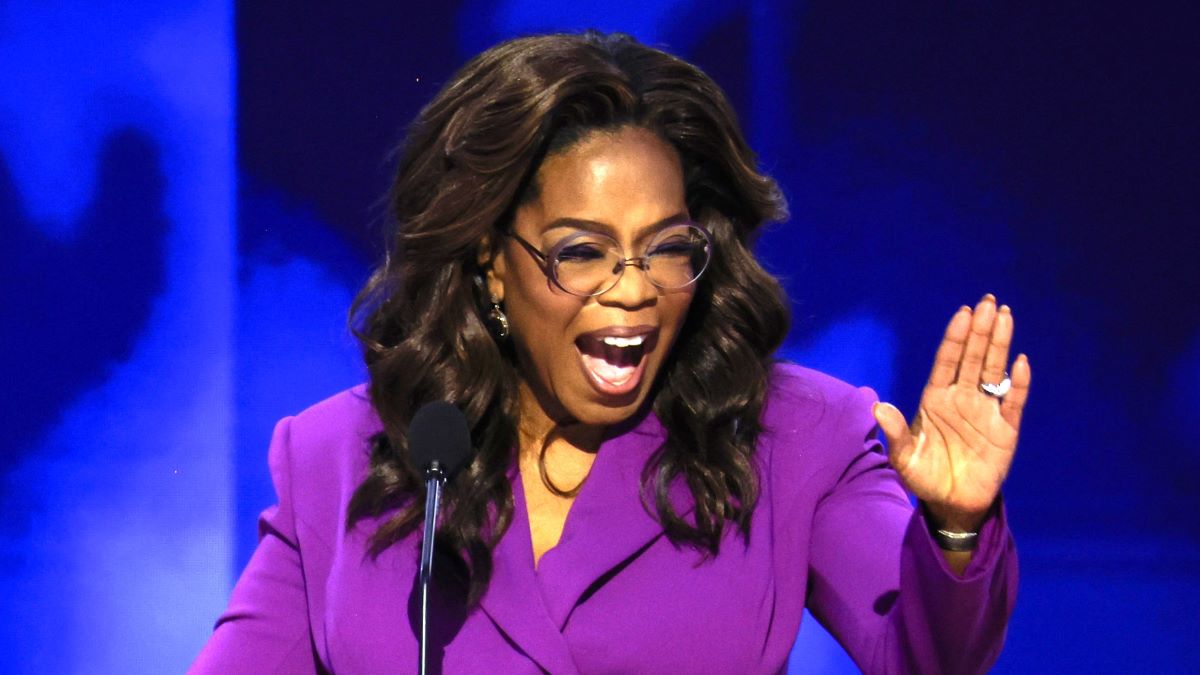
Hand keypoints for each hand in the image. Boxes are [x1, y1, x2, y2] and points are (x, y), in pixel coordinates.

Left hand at [872, 294, 1030, 531]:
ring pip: (994, 372)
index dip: (956, 337)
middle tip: (989, 301)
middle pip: (973, 358)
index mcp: (936, 399)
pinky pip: (1013, 403)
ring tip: (1006, 316)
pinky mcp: (1005, 431)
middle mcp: (962, 399)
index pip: (947, 361)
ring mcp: (985, 412)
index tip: (964, 312)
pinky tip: (1020, 364)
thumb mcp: (904, 457)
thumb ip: (896, 432)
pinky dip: (1017, 385)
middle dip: (981, 330)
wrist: (951, 503)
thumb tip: (878, 407)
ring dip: (1000, 345)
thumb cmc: (924, 476)